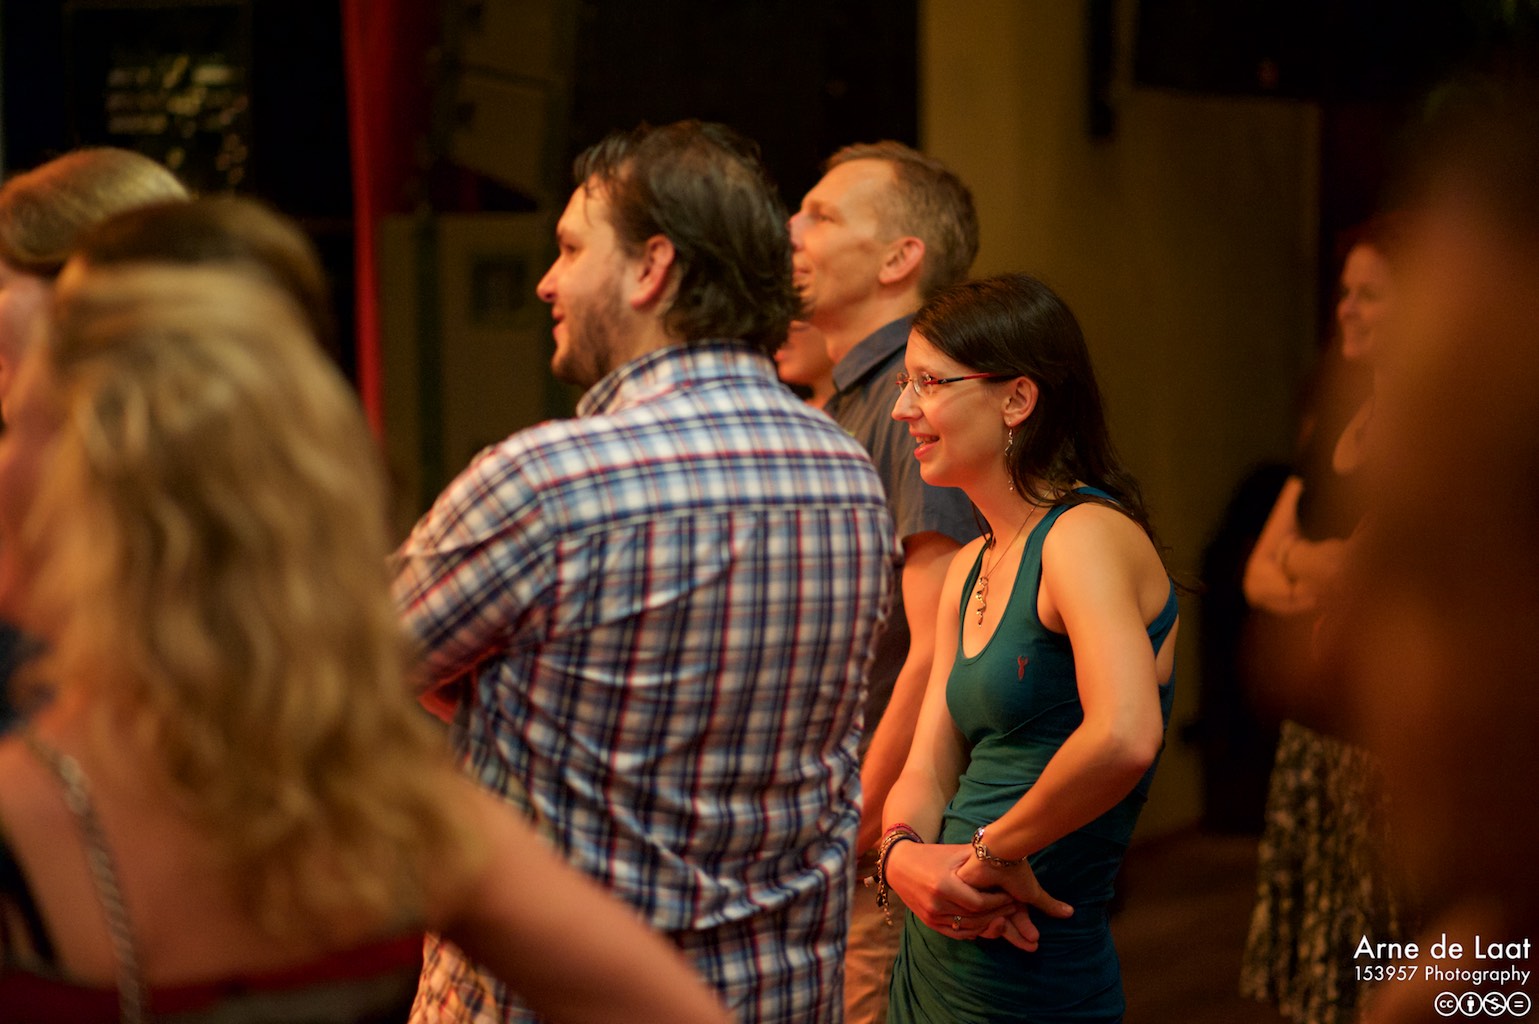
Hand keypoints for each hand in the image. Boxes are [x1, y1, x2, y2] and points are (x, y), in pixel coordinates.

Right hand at [884, 841, 1018, 939]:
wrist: (899, 865)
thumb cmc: (932, 855)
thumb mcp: (955, 853)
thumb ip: (979, 857)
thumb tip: (1007, 858)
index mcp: (943, 885)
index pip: (979, 902)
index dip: (999, 902)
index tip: (1013, 897)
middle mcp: (936, 904)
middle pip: (976, 917)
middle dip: (998, 913)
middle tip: (1014, 908)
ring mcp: (932, 916)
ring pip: (968, 928)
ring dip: (989, 924)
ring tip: (1004, 915)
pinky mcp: (929, 923)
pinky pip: (957, 933)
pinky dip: (974, 931)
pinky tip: (985, 923)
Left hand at [956, 853, 1072, 950]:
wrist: (997, 857)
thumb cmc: (1016, 873)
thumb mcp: (1033, 893)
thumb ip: (1048, 905)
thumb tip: (1071, 912)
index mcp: (1009, 895)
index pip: (1017, 917)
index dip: (1025, 930)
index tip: (1035, 942)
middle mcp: (995, 898)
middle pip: (1005, 922)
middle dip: (1019, 936)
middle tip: (1033, 948)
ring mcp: (982, 898)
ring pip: (993, 923)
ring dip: (1010, 932)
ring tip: (1025, 940)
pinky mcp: (967, 900)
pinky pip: (978, 919)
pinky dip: (990, 923)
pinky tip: (1002, 928)